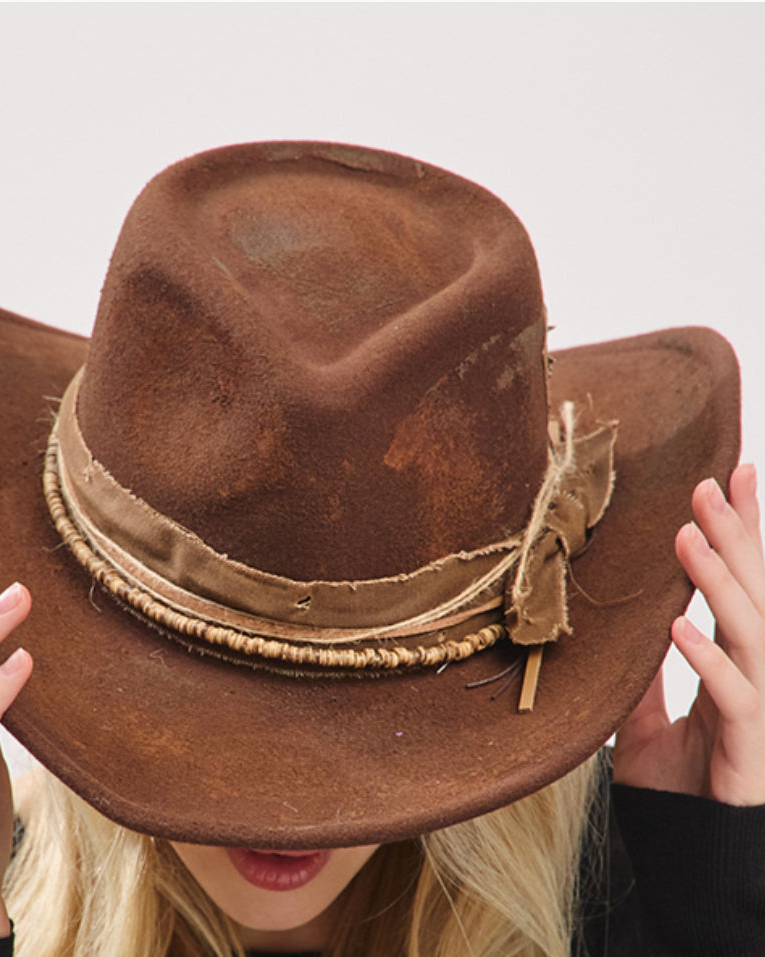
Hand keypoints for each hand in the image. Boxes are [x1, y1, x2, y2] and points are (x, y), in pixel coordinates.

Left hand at [614, 464, 764, 805]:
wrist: (690, 857)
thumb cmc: (677, 787)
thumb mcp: (641, 719)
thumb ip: (640, 674)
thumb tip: (622, 625)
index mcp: (731, 662)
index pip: (742, 584)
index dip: (743, 531)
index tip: (732, 473)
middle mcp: (753, 676)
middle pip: (753, 594)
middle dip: (736, 536)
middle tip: (707, 483)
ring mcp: (757, 709)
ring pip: (751, 633)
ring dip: (718, 582)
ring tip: (688, 535)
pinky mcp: (748, 748)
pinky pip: (734, 698)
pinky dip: (706, 661)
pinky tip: (678, 627)